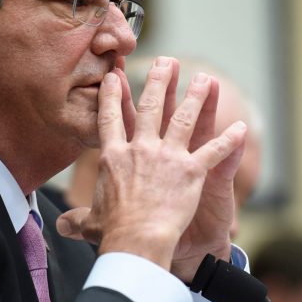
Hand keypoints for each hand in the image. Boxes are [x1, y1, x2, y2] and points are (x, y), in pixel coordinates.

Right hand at [56, 56, 246, 272]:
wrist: (137, 241)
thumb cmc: (112, 234)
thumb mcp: (91, 224)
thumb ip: (78, 220)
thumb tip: (60, 227)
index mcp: (114, 157)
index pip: (110, 119)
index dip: (112, 96)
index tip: (114, 77)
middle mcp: (140, 149)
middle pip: (149, 108)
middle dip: (158, 81)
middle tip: (166, 61)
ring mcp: (168, 157)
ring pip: (184, 119)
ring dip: (196, 97)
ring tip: (205, 78)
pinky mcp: (192, 171)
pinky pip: (214, 152)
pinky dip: (230, 141)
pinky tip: (241, 128)